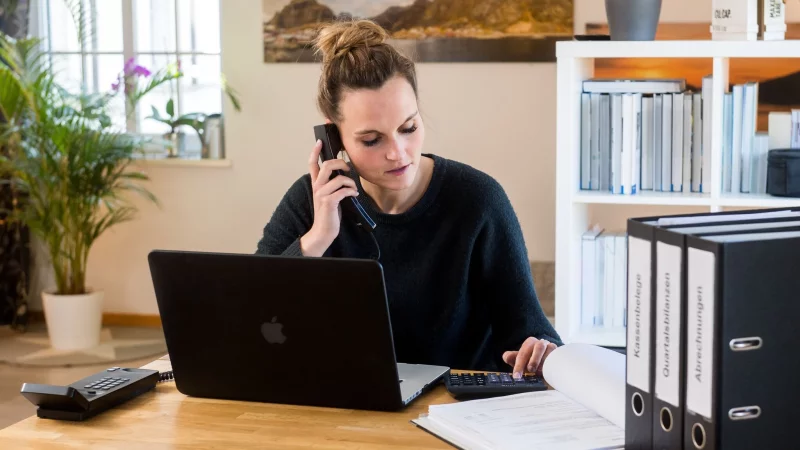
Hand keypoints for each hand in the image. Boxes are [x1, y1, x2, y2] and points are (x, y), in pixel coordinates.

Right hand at [300, 139, 358, 256]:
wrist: (323, 231)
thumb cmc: (329, 214)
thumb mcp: (328, 196)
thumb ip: (332, 185)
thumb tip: (344, 174)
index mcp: (316, 184)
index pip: (312, 164)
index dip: (315, 151)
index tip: (320, 141)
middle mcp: (317, 187)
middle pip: (327, 165)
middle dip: (342, 163)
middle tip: (349, 169)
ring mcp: (322, 194)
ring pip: (339, 178)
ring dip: (350, 181)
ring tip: (353, 187)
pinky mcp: (329, 202)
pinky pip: (343, 190)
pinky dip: (352, 191)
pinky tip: (354, 195)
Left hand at [502, 337, 556, 379]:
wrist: (547, 363)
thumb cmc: (531, 361)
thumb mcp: (521, 361)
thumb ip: (512, 358)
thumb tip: (506, 356)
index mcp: (530, 343)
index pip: (523, 352)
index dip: (519, 364)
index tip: (517, 375)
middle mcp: (541, 343)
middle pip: (538, 347)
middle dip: (534, 359)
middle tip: (530, 370)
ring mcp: (552, 347)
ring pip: (550, 350)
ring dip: (545, 361)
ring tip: (540, 372)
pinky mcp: (560, 354)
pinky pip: (558, 356)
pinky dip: (553, 363)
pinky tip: (549, 370)